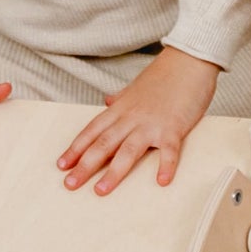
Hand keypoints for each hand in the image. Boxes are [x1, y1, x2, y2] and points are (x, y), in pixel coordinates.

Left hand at [56, 46, 217, 194]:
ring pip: (128, 150)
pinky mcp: (174, 127)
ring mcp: (152, 123)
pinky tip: (161, 181)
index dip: (76, 148)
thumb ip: (120, 98)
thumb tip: (106, 102)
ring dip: (114, 172)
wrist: (189, 60)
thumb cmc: (165, 75)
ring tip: (100, 191)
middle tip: (70, 184)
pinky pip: (169, 150)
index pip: (93, 130)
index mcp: (121, 108)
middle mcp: (132, 117)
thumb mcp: (136, 86)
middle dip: (85, 165)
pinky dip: (165, 166)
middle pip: (104, 143)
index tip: (62, 165)